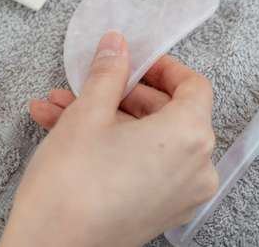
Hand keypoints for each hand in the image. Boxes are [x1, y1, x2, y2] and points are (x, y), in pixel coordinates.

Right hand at [0, 31, 217, 246]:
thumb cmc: (71, 187)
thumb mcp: (87, 113)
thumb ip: (109, 72)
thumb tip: (117, 46)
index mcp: (190, 136)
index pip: (194, 86)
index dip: (162, 68)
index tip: (135, 62)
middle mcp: (196, 168)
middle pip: (169, 112)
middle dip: (121, 94)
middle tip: (89, 84)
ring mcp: (181, 195)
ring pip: (150, 140)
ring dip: (107, 119)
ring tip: (62, 109)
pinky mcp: (160, 212)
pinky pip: (145, 165)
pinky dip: (115, 147)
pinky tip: (68, 134)